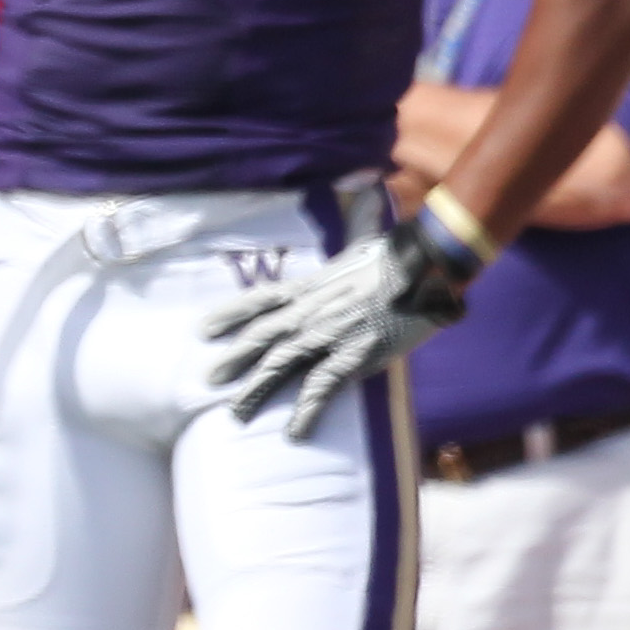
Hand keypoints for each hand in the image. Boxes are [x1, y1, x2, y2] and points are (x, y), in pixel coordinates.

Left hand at [202, 224, 465, 436]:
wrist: (427, 267)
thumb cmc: (401, 255)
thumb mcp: (363, 244)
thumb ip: (352, 237)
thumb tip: (363, 197)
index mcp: (311, 286)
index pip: (258, 300)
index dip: (228, 315)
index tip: (202, 330)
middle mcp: (310, 311)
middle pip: (260, 337)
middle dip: (232, 359)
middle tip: (207, 379)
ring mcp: (328, 334)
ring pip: (280, 365)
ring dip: (256, 391)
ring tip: (235, 414)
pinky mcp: (353, 356)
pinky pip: (322, 388)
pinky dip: (306, 412)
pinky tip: (293, 432)